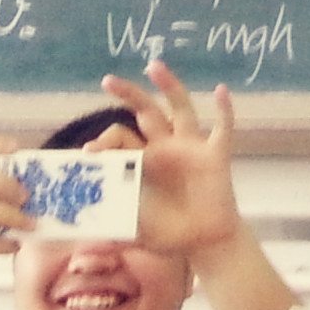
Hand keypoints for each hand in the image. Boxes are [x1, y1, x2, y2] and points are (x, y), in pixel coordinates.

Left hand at [100, 60, 242, 257]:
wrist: (205, 243)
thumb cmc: (169, 234)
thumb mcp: (135, 229)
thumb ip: (114, 225)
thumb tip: (85, 237)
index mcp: (144, 161)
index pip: (122, 139)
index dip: (104, 142)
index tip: (88, 152)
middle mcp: (166, 147)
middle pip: (146, 112)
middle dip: (128, 95)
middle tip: (107, 80)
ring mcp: (192, 148)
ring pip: (180, 108)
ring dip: (169, 86)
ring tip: (154, 66)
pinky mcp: (216, 156)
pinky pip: (223, 128)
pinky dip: (225, 109)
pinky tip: (221, 90)